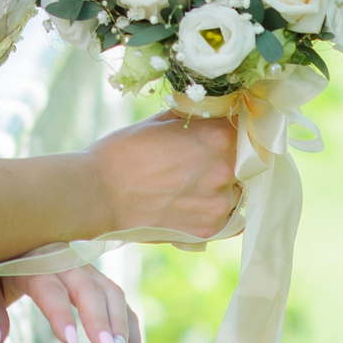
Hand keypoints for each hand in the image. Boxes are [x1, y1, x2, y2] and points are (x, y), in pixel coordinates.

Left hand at [0, 266, 143, 342]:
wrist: (8, 228)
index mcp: (32, 260)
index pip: (49, 287)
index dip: (60, 313)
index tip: (70, 341)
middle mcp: (64, 261)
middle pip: (89, 288)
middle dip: (101, 318)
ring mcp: (84, 267)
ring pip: (111, 292)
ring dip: (122, 324)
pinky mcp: (95, 278)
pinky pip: (118, 301)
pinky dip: (130, 328)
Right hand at [89, 111, 239, 238]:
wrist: (98, 194)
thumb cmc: (124, 151)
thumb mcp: (161, 121)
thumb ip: (194, 119)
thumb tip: (210, 113)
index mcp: (218, 135)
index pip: (244, 128)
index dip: (230, 130)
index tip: (217, 133)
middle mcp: (226, 169)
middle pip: (242, 161)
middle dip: (225, 159)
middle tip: (196, 161)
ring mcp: (220, 203)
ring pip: (235, 190)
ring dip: (220, 187)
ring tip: (187, 186)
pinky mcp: (210, 229)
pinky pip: (227, 217)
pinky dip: (213, 210)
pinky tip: (190, 204)